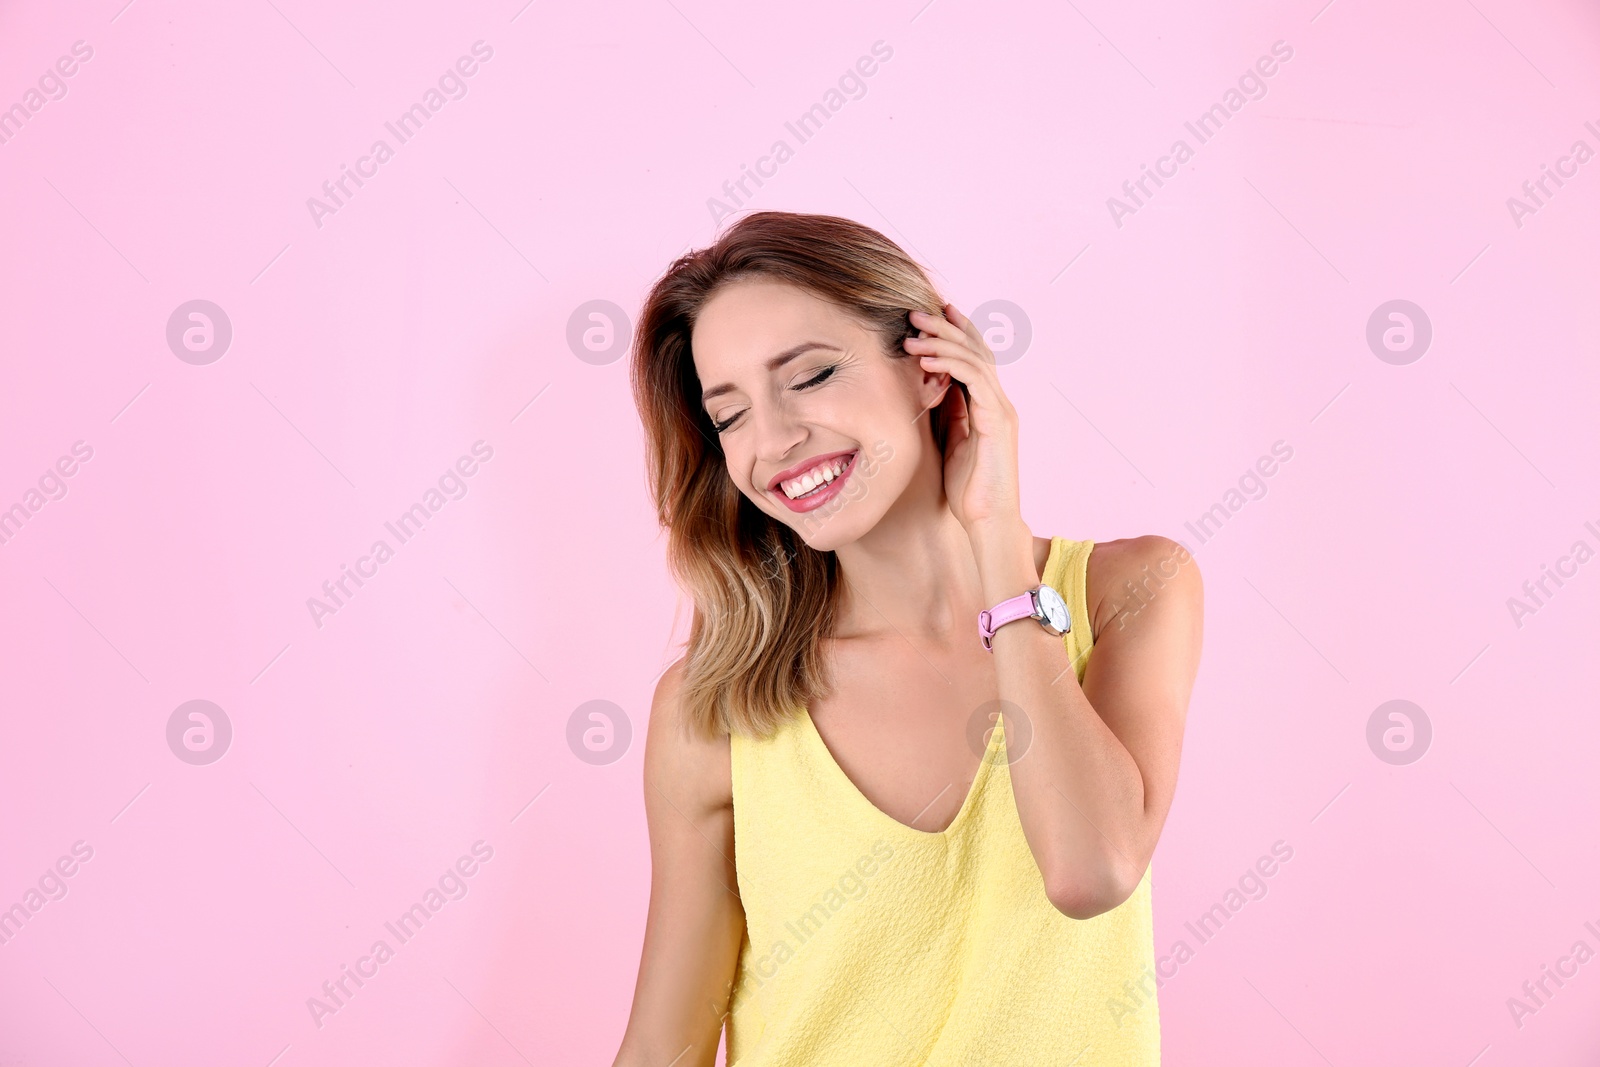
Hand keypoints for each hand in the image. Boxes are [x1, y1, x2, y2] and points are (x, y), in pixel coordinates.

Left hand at [903, 304, 1023, 534]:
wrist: (989, 522)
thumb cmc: (969, 490)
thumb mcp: (953, 443)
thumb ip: (950, 414)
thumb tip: (935, 388)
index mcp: (989, 406)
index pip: (975, 357)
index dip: (956, 332)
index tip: (931, 313)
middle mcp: (999, 402)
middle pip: (976, 350)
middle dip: (946, 327)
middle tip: (916, 313)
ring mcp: (1001, 410)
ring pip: (975, 360)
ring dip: (943, 342)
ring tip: (913, 334)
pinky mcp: (998, 422)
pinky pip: (975, 382)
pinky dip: (952, 366)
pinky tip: (927, 361)